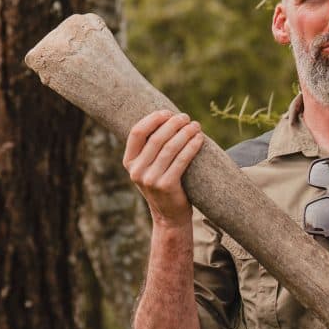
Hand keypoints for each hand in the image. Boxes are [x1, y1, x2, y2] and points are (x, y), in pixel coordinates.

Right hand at [124, 110, 204, 225]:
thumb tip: (168, 116)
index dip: (153, 119)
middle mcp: (136, 171)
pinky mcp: (166, 186)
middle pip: (156, 138)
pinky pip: (181, 160)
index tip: (168, 112)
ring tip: (196, 126)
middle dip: (173, 123)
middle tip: (186, 117)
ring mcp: (150, 179)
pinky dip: (192, 146)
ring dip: (185, 133)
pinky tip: (200, 139)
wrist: (169, 216)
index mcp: (129, 162)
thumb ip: (151, 147)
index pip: (137, 132)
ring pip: (170, 147)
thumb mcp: (149, 167)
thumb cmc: (162, 183)